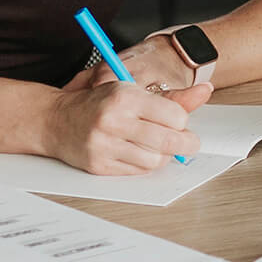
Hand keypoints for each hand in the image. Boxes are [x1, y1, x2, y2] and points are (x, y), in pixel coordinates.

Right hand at [41, 79, 212, 174]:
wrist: (55, 120)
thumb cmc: (98, 103)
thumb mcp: (133, 90)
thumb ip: (171, 96)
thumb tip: (206, 90)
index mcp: (124, 96)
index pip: (175, 116)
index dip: (182, 121)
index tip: (180, 122)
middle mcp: (113, 120)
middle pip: (169, 141)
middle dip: (185, 144)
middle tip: (188, 143)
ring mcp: (104, 145)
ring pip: (155, 160)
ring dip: (163, 155)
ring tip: (157, 145)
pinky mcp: (99, 165)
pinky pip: (137, 171)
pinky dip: (144, 164)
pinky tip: (139, 153)